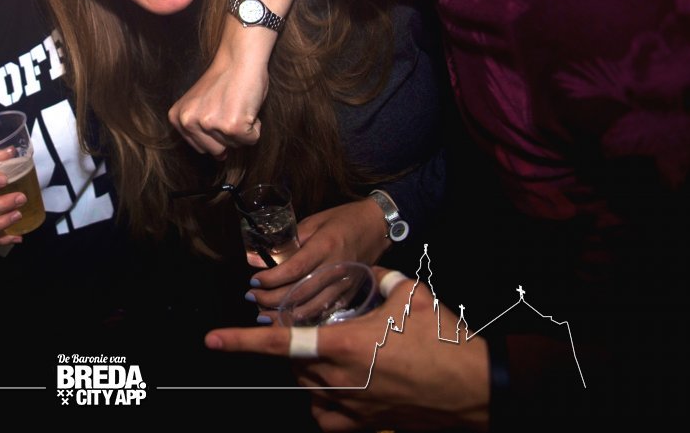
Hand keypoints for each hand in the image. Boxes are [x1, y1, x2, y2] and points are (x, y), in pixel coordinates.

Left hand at [169, 25, 272, 157]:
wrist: (239, 58)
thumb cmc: (224, 78)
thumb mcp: (200, 104)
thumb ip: (201, 129)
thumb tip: (219, 157)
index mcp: (177, 118)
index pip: (201, 147)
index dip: (216, 132)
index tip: (220, 111)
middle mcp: (189, 122)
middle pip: (217, 151)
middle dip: (229, 134)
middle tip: (231, 108)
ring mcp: (209, 124)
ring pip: (235, 145)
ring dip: (242, 129)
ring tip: (238, 105)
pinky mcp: (231, 126)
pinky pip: (251, 140)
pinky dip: (255, 127)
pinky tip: (247, 107)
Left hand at [206, 268, 490, 431]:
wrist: (477, 388)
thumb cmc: (443, 340)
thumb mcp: (408, 294)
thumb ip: (376, 279)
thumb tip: (364, 272)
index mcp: (342, 346)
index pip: (279, 342)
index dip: (240, 342)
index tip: (212, 340)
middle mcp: (338, 381)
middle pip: (297, 363)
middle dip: (305, 347)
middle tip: (336, 333)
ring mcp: (350, 409)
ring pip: (311, 388)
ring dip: (317, 372)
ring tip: (347, 359)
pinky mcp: (363, 427)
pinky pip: (329, 416)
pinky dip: (329, 402)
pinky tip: (346, 390)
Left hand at [247, 198, 389, 308]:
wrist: (378, 227)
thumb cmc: (343, 220)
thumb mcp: (314, 222)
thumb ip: (289, 241)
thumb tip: (258, 258)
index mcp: (326, 246)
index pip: (295, 268)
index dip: (272, 278)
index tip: (254, 281)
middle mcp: (336, 268)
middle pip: (300, 292)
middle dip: (272, 298)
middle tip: (252, 297)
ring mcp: (344, 285)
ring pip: (311, 307)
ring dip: (284, 314)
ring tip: (263, 314)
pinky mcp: (350, 295)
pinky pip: (324, 312)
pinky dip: (304, 319)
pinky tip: (287, 321)